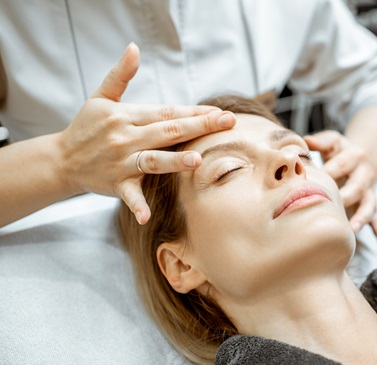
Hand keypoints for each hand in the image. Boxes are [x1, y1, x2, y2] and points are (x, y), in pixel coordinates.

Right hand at [56, 43, 235, 224]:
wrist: (61, 159)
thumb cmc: (87, 127)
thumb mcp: (101, 97)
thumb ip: (120, 74)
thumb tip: (134, 48)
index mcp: (127, 116)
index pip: (167, 112)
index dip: (194, 111)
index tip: (218, 111)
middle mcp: (126, 138)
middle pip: (168, 131)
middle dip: (199, 127)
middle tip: (227, 122)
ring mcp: (121, 162)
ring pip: (153, 160)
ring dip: (175, 161)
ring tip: (198, 160)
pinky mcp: (115, 184)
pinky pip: (129, 195)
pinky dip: (137, 206)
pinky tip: (147, 216)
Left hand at [304, 131, 376, 249]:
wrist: (360, 157)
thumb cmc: (339, 152)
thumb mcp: (332, 141)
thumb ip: (320, 141)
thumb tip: (304, 141)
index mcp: (354, 156)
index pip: (340, 166)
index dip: (327, 173)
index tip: (311, 183)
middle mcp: (365, 174)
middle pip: (357, 187)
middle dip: (344, 198)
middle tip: (330, 207)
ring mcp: (369, 191)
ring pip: (369, 205)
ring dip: (362, 217)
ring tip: (353, 229)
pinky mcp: (370, 205)